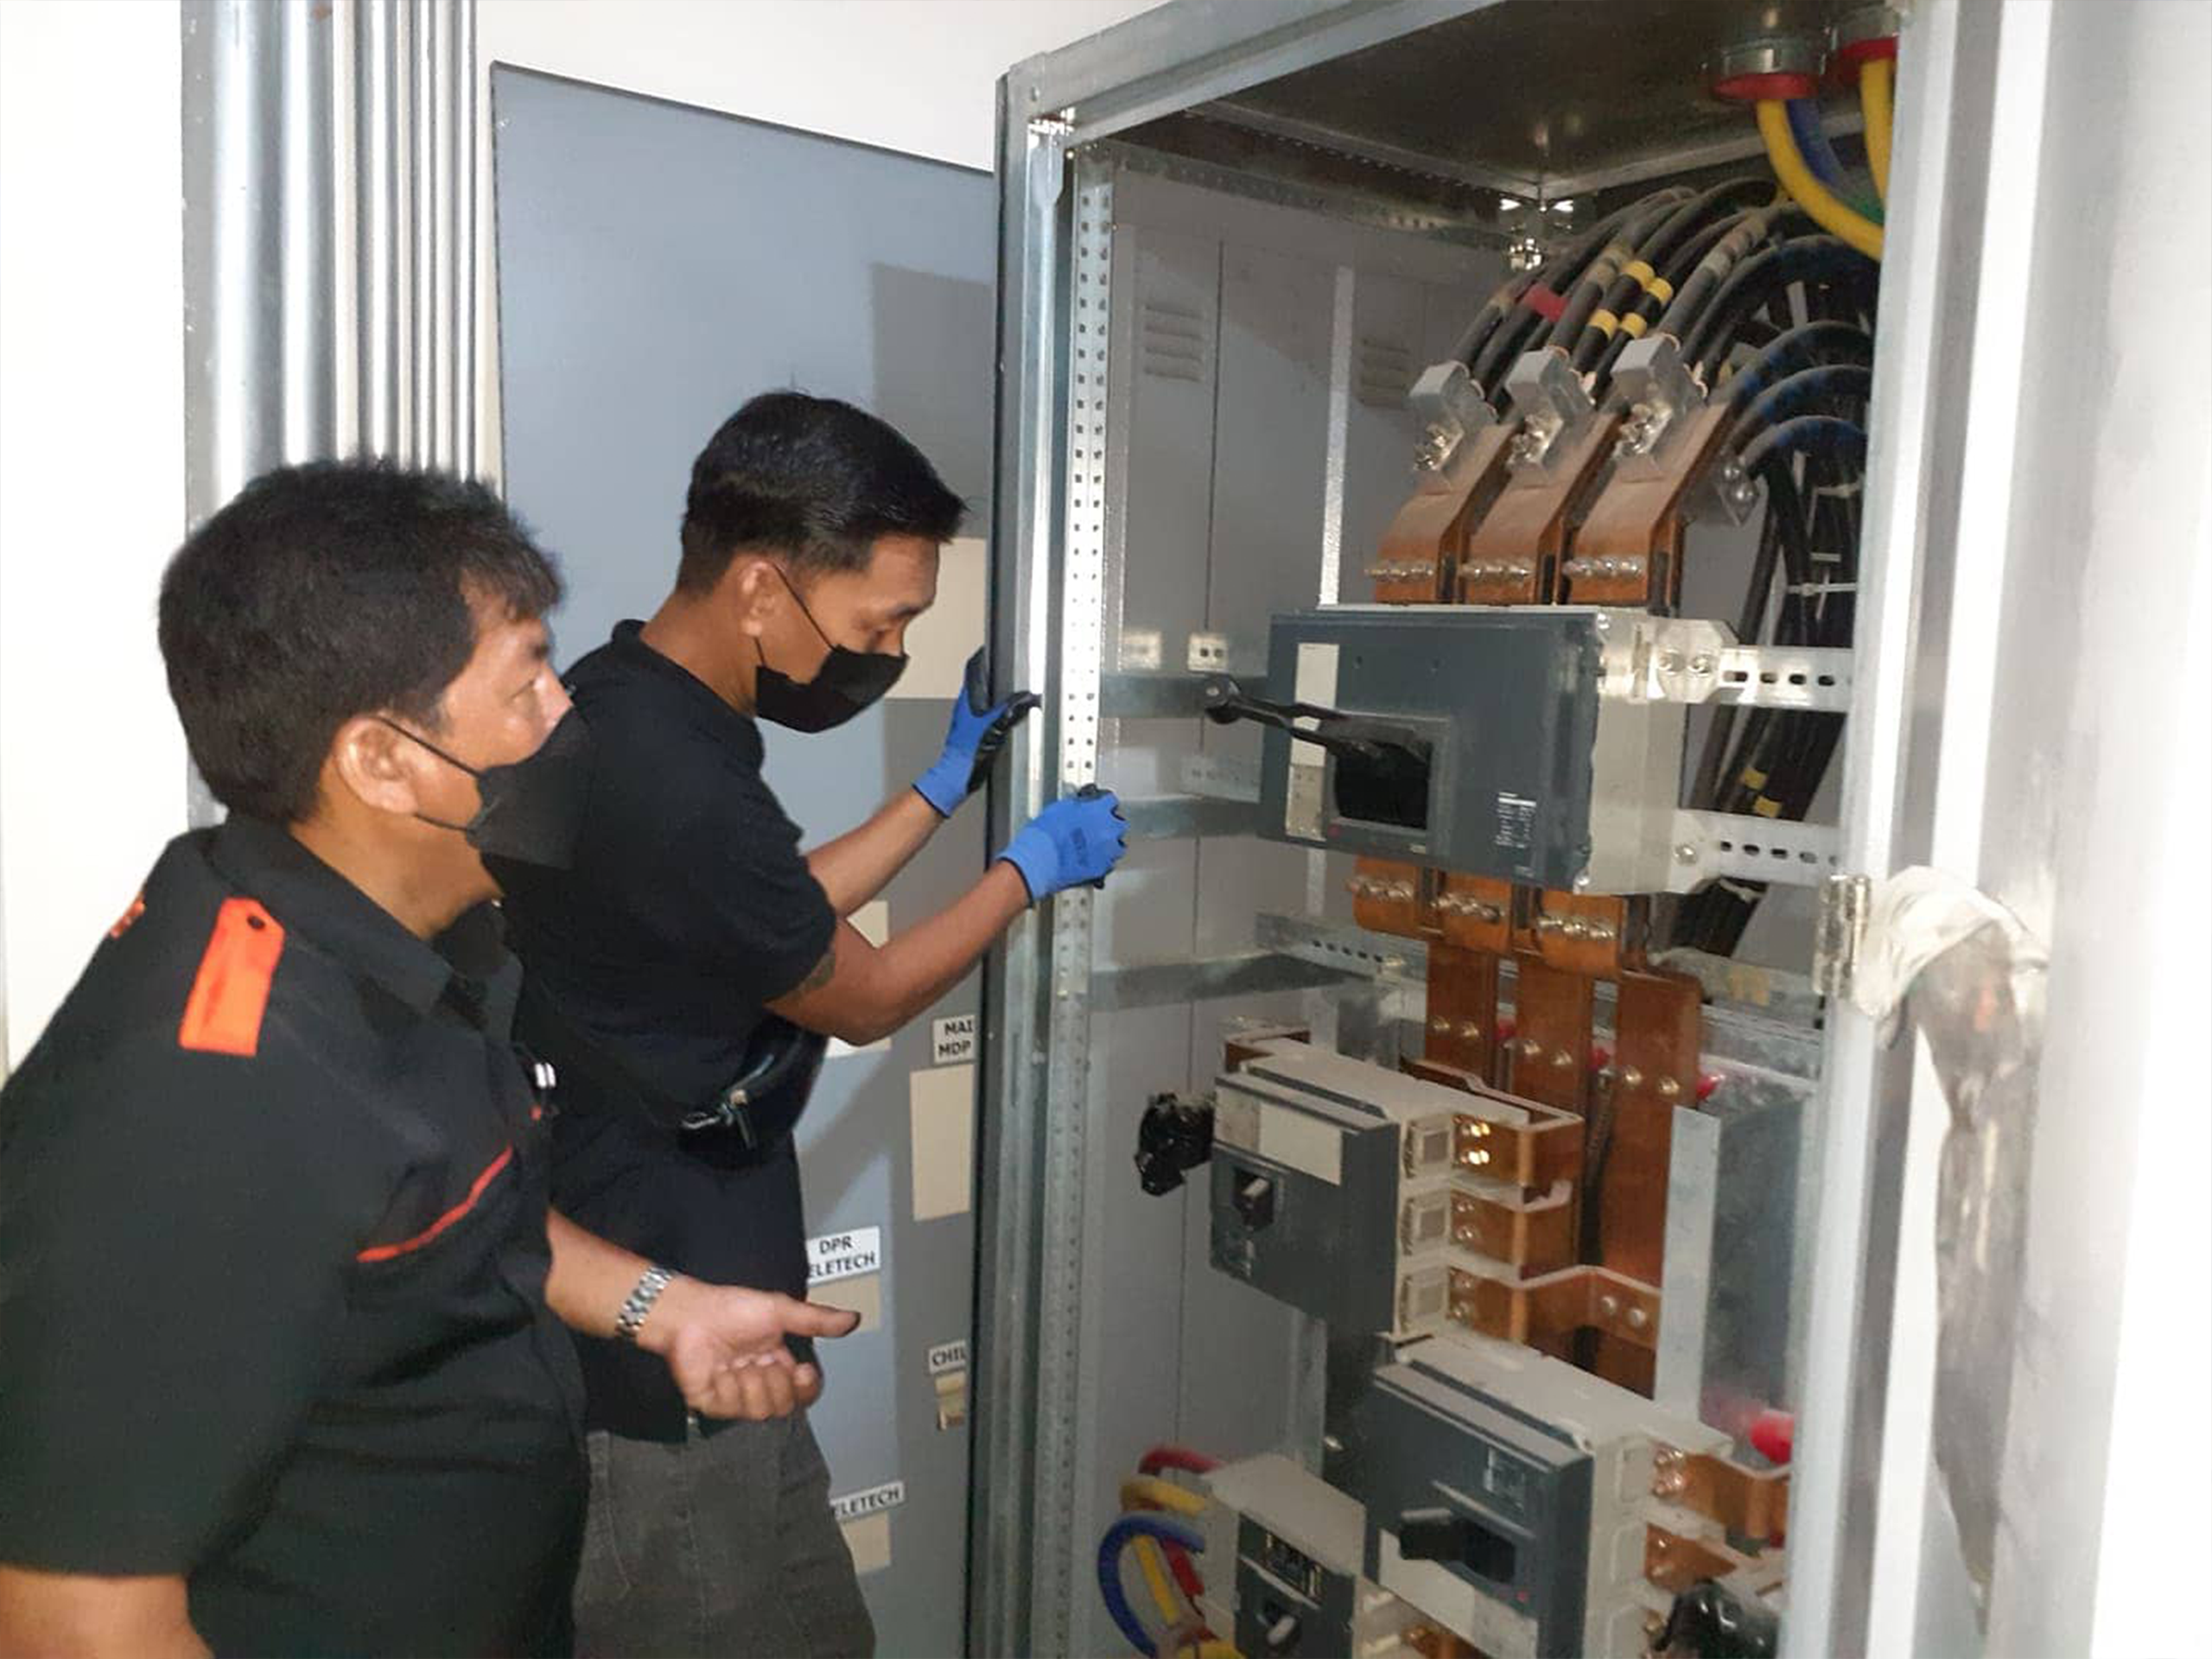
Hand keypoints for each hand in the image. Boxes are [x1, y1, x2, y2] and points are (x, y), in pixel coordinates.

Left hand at [637, 1278, 860, 1419]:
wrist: (690, 1313)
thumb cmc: (729, 1308)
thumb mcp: (780, 1311)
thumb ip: (816, 1320)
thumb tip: (851, 1320)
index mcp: (778, 1364)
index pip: (804, 1393)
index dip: (806, 1388)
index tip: (802, 1370)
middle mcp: (759, 1382)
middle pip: (784, 1406)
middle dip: (774, 1381)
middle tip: (761, 1360)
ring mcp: (735, 1394)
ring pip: (759, 1411)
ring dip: (749, 1382)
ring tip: (737, 1362)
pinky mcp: (711, 1402)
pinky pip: (730, 1408)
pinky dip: (725, 1385)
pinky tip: (718, 1368)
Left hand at [913, 649, 1039, 816]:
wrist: (955, 777)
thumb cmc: (966, 757)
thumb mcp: (994, 729)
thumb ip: (1010, 711)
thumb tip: (1026, 698)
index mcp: (968, 700)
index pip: (974, 667)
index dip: (984, 653)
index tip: (995, 645)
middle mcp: (967, 706)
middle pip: (981, 679)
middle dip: (995, 669)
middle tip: (1009, 661)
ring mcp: (970, 718)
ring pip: (985, 695)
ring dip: (997, 689)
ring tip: (1012, 685)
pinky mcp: (974, 730)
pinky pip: (988, 710)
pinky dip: (999, 706)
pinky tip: (1009, 713)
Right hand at [994, 785, 1128, 902]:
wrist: (1039, 860)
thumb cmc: (1044, 836)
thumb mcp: (1059, 809)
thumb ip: (1077, 806)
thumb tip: (1080, 806)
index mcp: (1098, 810)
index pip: (1111, 801)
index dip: (1104, 803)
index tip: (1101, 805)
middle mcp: (1107, 830)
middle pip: (1119, 823)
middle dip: (1110, 823)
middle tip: (1099, 825)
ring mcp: (1106, 850)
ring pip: (1118, 845)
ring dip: (1110, 843)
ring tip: (1098, 844)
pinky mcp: (1101, 868)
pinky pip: (1109, 862)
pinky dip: (1103, 860)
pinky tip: (1093, 858)